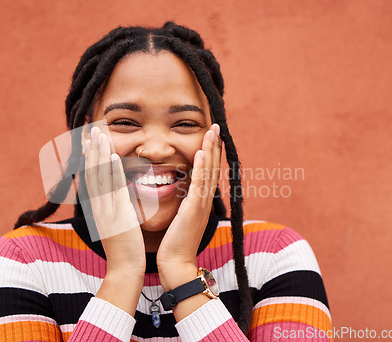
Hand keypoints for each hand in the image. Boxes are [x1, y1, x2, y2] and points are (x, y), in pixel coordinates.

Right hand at [84, 126, 145, 314]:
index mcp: (98, 208)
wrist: (125, 268)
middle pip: (92, 172)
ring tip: (100, 135)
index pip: (91, 177)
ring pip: (100, 177)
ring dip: (100, 154)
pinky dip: (113, 172)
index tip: (89, 141)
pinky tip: (115, 157)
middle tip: (92, 129)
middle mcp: (98, 206)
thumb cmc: (124, 248)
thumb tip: (119, 192)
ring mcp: (106, 209)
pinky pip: (114, 189)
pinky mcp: (117, 214)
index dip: (89, 158)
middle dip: (92, 150)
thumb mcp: (116, 223)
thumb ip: (116, 206)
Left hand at [156, 124, 221, 289]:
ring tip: (212, 131)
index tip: (211, 136)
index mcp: (199, 202)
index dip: (210, 153)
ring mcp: (200, 205)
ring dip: (211, 150)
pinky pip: (199, 185)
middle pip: (212, 168)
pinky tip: (202, 152)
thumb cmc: (175, 244)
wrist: (175, 264)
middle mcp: (203, 201)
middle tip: (216, 126)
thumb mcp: (180, 219)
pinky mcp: (194, 210)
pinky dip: (202, 168)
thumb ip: (183, 204)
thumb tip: (180, 192)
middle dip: (214, 146)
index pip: (207, 172)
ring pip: (209, 172)